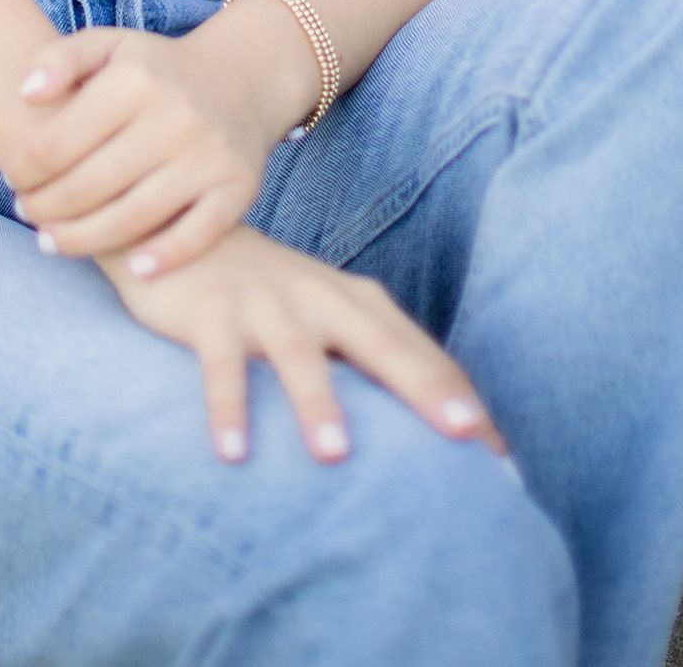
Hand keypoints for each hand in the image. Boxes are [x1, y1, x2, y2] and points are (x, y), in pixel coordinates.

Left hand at [7, 11, 310, 274]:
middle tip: (27, 213)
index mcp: (135, 79)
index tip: (12, 178)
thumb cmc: (155, 70)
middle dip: (46, 208)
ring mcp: (208, 156)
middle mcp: (175, 116)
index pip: (59, 142)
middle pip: (90, 185)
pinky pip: (199, 233)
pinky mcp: (238, 187)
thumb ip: (59, 57)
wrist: (241, 80)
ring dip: (83, 240)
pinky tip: (134, 269)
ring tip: (51, 242)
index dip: (24, 170)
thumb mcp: (109, 45)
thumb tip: (25, 94)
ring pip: (133, 217)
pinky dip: (166, 256)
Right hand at [98, 225, 512, 469]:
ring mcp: (265, 302)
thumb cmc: (267, 291)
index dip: (460, 398)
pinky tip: (234, 453)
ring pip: (297, 355)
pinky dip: (229, 405)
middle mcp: (319, 297)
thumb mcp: (325, 315)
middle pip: (379, 343)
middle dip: (424, 387)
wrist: (182, 227)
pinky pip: (221, 365)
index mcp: (355, 300)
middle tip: (465, 434)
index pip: (419, 352)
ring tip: (336, 455)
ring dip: (317, 401)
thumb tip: (433, 428)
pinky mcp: (212, 312)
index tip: (501, 455)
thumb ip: (372, 358)